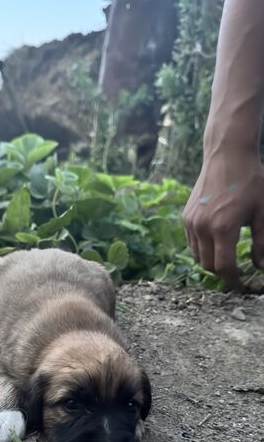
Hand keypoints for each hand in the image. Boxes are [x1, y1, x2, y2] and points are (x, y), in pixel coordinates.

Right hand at [183, 153, 263, 287]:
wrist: (227, 155)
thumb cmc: (250, 181)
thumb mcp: (263, 212)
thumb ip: (262, 242)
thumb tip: (261, 267)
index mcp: (224, 228)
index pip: (224, 267)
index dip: (233, 280)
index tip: (240, 286)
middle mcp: (203, 227)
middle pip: (209, 265)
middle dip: (222, 273)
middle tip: (236, 272)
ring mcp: (192, 222)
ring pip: (198, 256)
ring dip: (211, 261)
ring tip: (226, 257)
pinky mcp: (187, 216)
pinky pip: (192, 242)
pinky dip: (203, 248)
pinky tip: (216, 241)